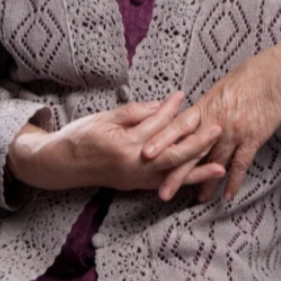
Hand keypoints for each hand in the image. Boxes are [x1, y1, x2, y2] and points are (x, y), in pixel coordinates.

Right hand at [9, 91, 226, 192]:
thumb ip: (134, 112)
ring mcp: (134, 179)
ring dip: (197, 169)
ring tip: (220, 164)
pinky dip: (181, 182)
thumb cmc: (79, 136)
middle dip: (197, 142)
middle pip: (172, 154)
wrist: (59, 164)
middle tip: (217, 127)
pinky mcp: (133, 185)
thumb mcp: (105, 117)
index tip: (183, 95)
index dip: (170, 109)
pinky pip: (162, 184)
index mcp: (124, 145)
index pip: (155, 124)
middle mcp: (132, 165)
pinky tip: (197, 180)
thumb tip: (160, 105)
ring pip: (171, 174)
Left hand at [141, 41, 280, 203]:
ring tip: (196, 199)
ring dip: (205, 182)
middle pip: (191, 150)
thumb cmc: (249, 76)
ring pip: (214, 161)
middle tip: (162, 192)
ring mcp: (234, 131)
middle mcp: (216, 121)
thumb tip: (193, 118)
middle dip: (176, 173)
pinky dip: (233, 180)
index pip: (178, 126)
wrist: (276, 74)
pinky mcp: (253, 138)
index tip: (145, 153)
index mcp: (205, 106)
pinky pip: (240, 164)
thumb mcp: (221, 88)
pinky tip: (227, 195)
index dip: (161, 140)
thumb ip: (206, 107)